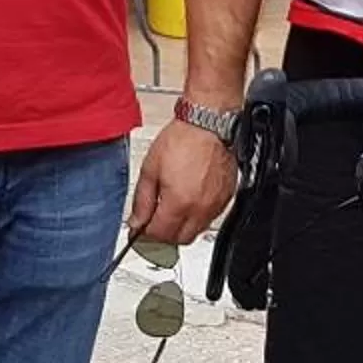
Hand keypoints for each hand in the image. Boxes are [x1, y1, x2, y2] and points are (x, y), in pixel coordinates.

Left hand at [129, 120, 235, 243]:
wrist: (208, 123)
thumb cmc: (182, 139)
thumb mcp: (150, 169)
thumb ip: (142, 201)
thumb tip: (136, 221)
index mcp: (179, 202)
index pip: (160, 235)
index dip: (145, 233)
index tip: (140, 227)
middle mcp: (200, 208)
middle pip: (180, 240)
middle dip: (164, 234)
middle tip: (155, 220)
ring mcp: (216, 205)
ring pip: (197, 231)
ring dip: (182, 227)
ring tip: (173, 207)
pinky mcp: (227, 198)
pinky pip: (211, 218)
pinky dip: (198, 216)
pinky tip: (190, 200)